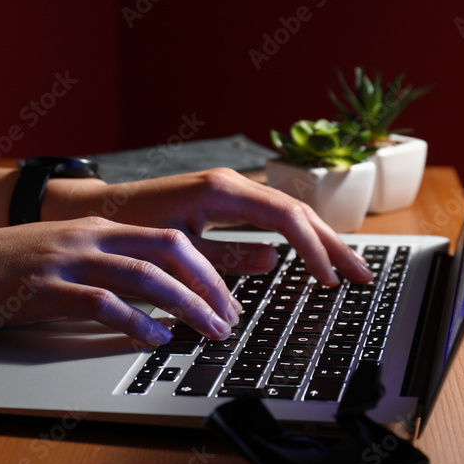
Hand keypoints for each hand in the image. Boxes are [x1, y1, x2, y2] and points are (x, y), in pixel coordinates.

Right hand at [0, 217, 241, 346]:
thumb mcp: (58, 251)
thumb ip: (100, 262)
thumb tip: (145, 292)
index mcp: (96, 226)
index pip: (170, 238)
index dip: (207, 266)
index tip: (227, 295)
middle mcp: (88, 237)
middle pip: (170, 249)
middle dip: (210, 283)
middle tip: (230, 315)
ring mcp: (67, 261)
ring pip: (146, 276)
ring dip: (187, 305)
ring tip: (210, 330)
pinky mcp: (44, 289)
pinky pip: (103, 303)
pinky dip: (136, 321)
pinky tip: (156, 338)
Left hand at [42, 168, 373, 286]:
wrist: (101, 209)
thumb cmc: (129, 226)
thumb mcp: (176, 247)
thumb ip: (224, 256)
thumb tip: (272, 263)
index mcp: (222, 190)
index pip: (287, 218)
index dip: (313, 250)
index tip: (328, 280)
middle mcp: (232, 183)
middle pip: (299, 212)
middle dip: (332, 244)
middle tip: (362, 275)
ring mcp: (232, 189)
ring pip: (290, 213)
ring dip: (321, 240)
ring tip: (348, 267)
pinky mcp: (227, 200)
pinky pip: (273, 217)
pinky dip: (297, 236)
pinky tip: (311, 254)